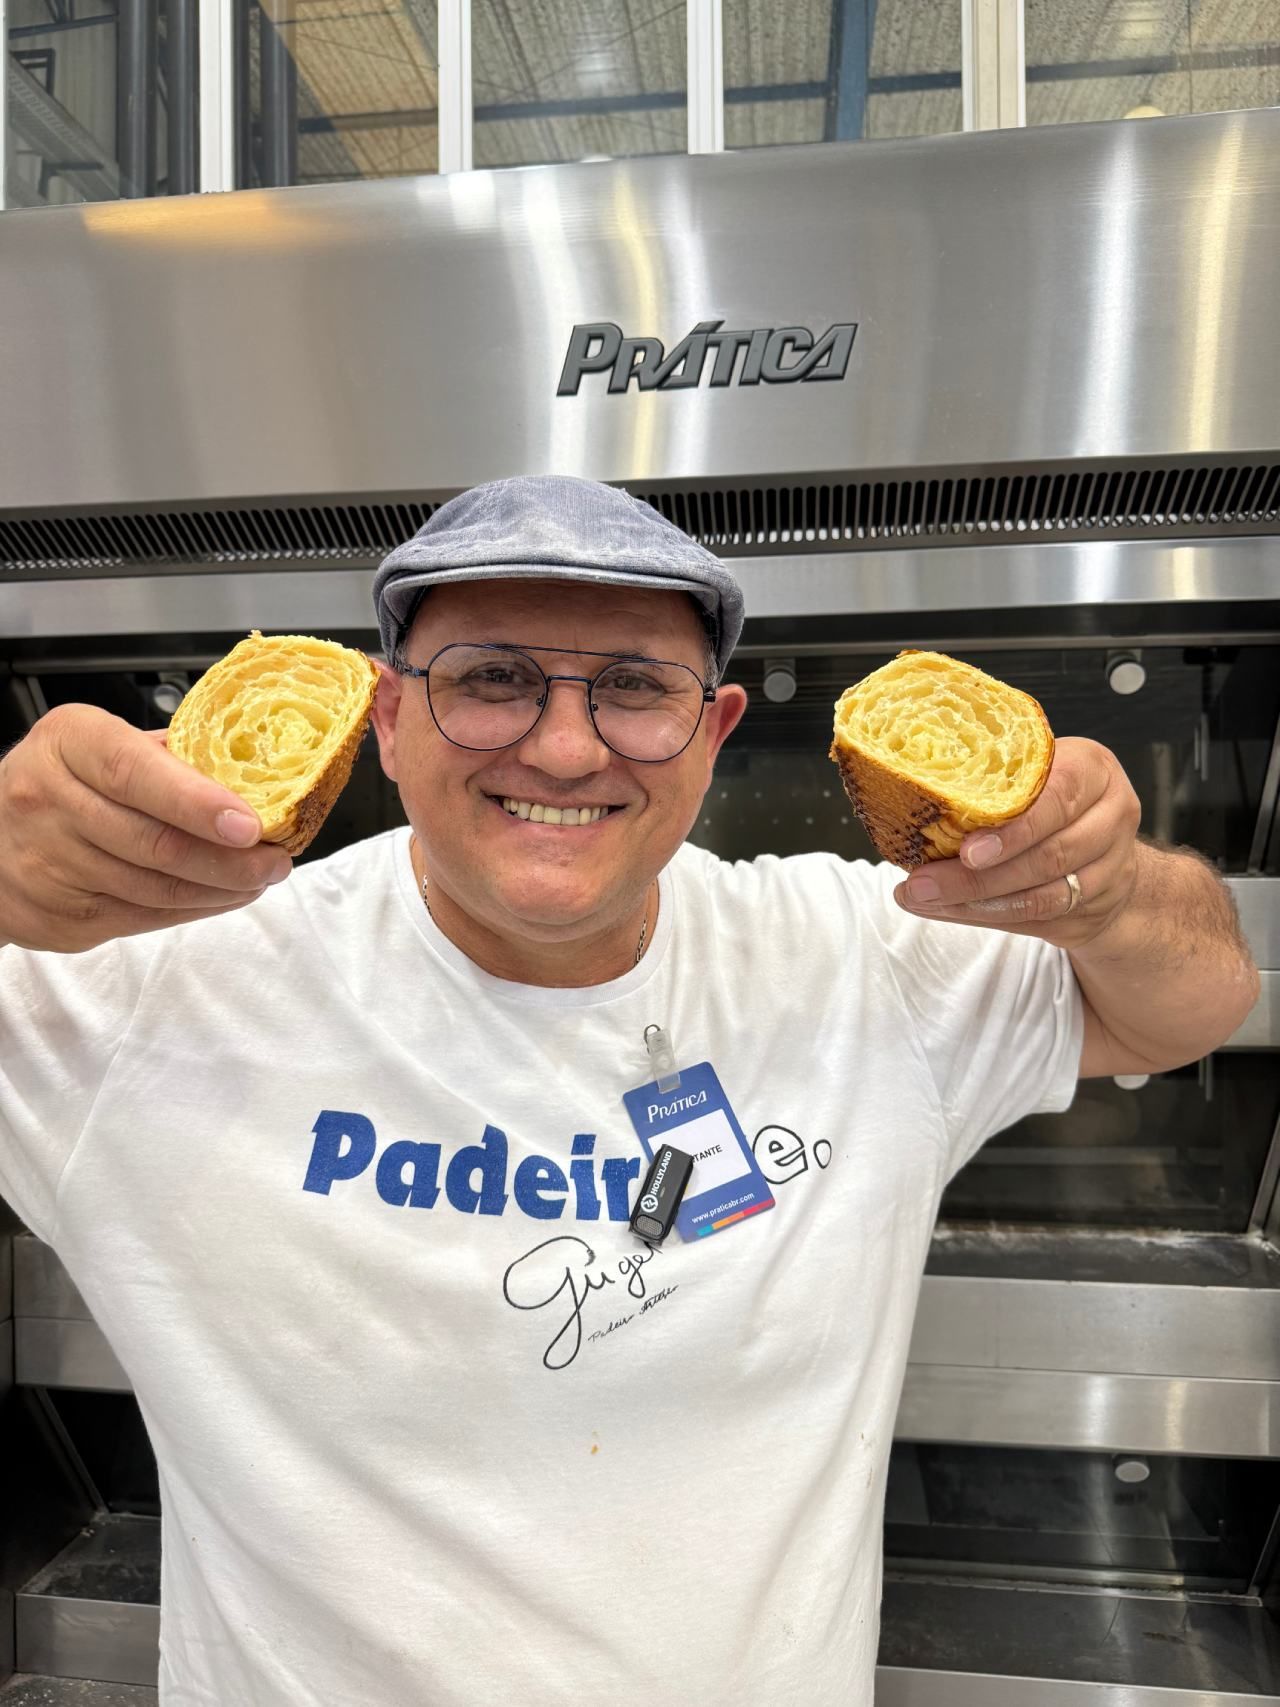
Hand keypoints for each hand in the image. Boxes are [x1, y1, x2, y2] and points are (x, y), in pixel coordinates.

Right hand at [0, 704, 291, 952]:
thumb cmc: (62, 781)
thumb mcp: (99, 743)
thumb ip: (167, 755)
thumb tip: (254, 770)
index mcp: (68, 743)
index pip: (135, 774)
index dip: (198, 803)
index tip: (250, 825)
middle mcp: (48, 801)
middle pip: (154, 843)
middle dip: (230, 859)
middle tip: (276, 859)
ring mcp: (49, 865)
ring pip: (154, 888)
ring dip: (221, 889)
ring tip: (259, 878)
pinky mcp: (60, 916)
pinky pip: (143, 918)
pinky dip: (194, 909)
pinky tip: (223, 896)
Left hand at [892, 737, 1141, 945]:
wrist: (1106, 847)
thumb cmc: (1049, 798)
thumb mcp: (1033, 774)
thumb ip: (992, 784)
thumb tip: (913, 800)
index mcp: (1092, 768)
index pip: (1057, 798)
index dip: (1012, 829)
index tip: (965, 850)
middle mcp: (1112, 814)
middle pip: (1048, 855)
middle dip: (978, 876)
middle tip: (922, 883)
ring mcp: (1112, 865)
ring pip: (1043, 895)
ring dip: (976, 902)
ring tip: (924, 899)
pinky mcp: (1096, 905)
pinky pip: (1038, 918)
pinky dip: (988, 916)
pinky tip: (948, 911)